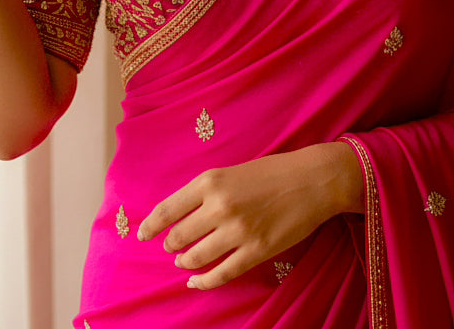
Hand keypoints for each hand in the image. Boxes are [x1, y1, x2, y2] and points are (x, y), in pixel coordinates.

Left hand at [137, 142, 362, 290]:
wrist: (311, 180)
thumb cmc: (271, 172)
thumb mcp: (231, 172)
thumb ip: (206, 192)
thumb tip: (181, 215)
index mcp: (210, 181)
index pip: (168, 209)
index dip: (151, 225)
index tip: (141, 235)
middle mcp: (219, 206)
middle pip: (179, 235)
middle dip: (170, 245)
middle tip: (170, 247)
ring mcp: (237, 231)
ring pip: (197, 256)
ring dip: (185, 262)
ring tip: (183, 262)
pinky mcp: (256, 251)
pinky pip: (221, 273)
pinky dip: (204, 281)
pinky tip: (197, 281)